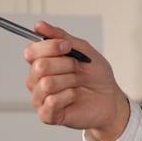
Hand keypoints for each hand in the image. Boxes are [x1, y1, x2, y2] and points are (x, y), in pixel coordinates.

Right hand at [23, 21, 130, 140]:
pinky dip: (69, 96)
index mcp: (41, 62)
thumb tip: (39, 25)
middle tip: (77, 69)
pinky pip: (51, 102)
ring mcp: (40, 98)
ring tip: (77, 84)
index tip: (68, 47)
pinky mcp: (47, 115)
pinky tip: (74, 96)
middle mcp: (36, 79)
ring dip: (70, 81)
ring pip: (47, 83)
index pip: (31, 51)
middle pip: (40, 66)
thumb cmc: (95, 75)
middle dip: (66, 65)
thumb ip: (60, 36)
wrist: (110, 98)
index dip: (51, 47)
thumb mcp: (82, 49)